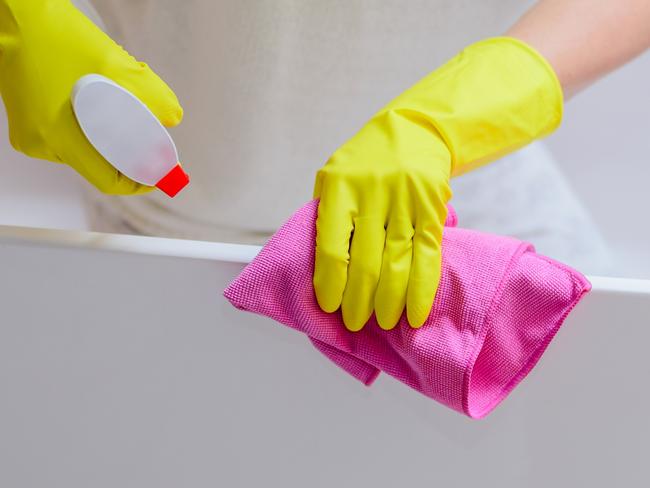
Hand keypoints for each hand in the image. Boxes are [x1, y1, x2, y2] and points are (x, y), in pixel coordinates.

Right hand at [0, 0, 182, 193]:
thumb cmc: (57, 37)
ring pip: (88, 149)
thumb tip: (172, 119)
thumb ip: (153, 96)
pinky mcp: (30, 125)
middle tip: (151, 132)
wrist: (15, 18)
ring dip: (113, 133)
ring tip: (119, 98)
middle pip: (102, 165)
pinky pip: (73, 135)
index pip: (109, 181)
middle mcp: (41, 143)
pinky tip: (97, 96)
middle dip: (131, 150)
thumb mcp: (116, 63)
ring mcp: (32, 136)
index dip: (141, 180)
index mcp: (58, 136)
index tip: (162, 171)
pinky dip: (94, 124)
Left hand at [313, 109, 451, 330]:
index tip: (330, 306)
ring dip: (390, 302)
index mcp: (341, 188)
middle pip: (365, 263)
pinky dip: (422, 290)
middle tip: (355, 322)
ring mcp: (406, 202)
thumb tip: (319, 267)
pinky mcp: (432, 210)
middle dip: (359, 302)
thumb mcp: (334, 175)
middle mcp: (373, 195)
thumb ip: (326, 214)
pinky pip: (428, 257)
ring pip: (397, 264)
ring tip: (384, 322)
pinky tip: (415, 312)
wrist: (416, 129)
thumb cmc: (366, 160)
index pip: (331, 247)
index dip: (330, 283)